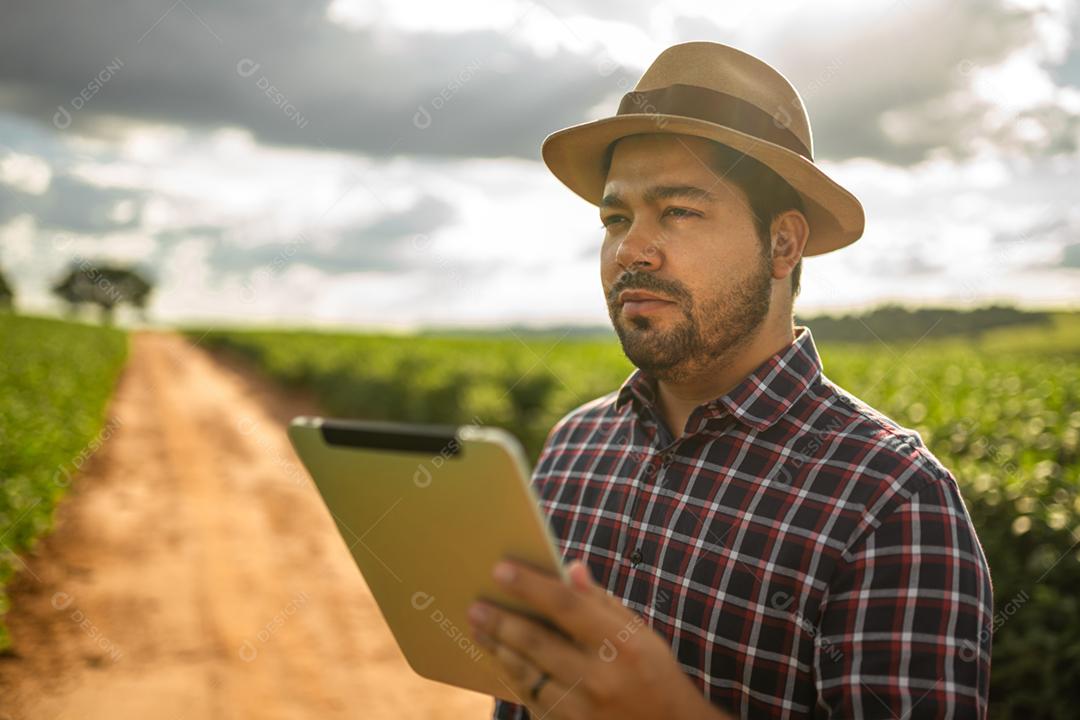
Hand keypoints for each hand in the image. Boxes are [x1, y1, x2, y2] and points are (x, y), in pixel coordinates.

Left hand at [466, 558, 729, 719]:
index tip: (500, 569)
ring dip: (499, 649)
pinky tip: (502, 660)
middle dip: (501, 621)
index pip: (567, 606)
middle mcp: (601, 678)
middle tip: (476, 606)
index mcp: (622, 645)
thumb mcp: (641, 634)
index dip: (530, 585)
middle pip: (537, 642)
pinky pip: (532, 700)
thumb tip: (570, 569)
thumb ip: (602, 602)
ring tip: (480, 629)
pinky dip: (514, 678)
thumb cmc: (654, 674)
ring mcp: (584, 710)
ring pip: (527, 674)